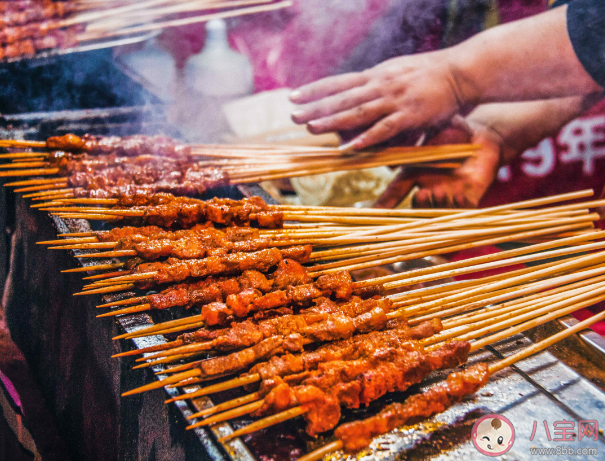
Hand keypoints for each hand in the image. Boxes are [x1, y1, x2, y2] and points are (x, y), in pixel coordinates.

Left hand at [289, 50, 465, 149]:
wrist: (463, 71)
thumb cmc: (432, 74)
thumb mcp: (399, 72)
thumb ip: (379, 84)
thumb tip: (360, 92)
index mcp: (376, 75)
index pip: (339, 82)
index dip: (315, 89)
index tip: (294, 95)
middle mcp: (381, 85)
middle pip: (342, 97)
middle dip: (315, 107)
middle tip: (293, 116)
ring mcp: (395, 99)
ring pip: (357, 112)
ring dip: (333, 121)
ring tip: (311, 128)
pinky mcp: (410, 115)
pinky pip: (384, 129)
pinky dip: (366, 139)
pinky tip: (349, 148)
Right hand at [374, 118, 502, 208]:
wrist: (483, 134)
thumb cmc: (453, 130)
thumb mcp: (430, 129)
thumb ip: (411, 133)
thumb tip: (387, 130)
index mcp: (416, 174)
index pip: (396, 191)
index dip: (385, 203)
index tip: (373, 212)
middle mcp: (430, 188)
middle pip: (418, 206)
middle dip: (420, 204)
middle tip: (421, 194)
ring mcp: (450, 194)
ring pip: (439, 210)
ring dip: (438, 204)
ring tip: (440, 191)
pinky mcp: (471, 196)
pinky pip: (464, 209)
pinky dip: (460, 206)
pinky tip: (459, 196)